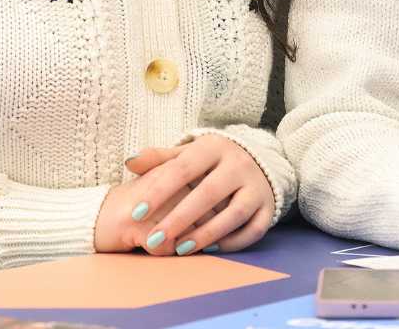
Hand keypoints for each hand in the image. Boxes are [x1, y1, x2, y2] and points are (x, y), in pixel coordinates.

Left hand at [99, 135, 275, 255]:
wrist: (259, 162)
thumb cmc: (211, 163)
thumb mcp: (188, 154)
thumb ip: (160, 158)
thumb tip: (130, 161)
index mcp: (214, 148)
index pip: (182, 169)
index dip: (158, 192)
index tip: (136, 213)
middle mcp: (239, 165)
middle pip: (208, 193)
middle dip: (179, 219)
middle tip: (153, 240)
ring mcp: (257, 187)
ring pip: (234, 213)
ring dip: (206, 233)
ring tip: (181, 250)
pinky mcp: (269, 207)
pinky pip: (253, 229)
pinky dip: (233, 242)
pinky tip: (210, 249)